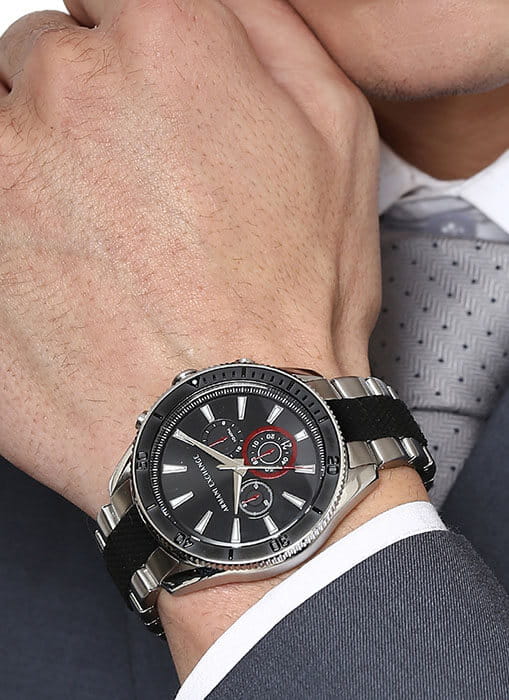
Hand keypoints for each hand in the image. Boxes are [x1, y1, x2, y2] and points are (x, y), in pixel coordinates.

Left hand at [0, 0, 379, 518]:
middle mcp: (68, 91)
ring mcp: (2, 173)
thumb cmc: (289, 296)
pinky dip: (12, 229)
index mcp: (166, 44)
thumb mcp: (336, 136)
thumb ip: (267, 32)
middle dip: (79, 108)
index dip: (125, 48)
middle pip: (41, 59)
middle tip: (131, 191)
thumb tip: (215, 1)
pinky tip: (60, 272)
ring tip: (96, 238)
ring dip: (35, 164)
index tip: (137, 96)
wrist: (233, 425)